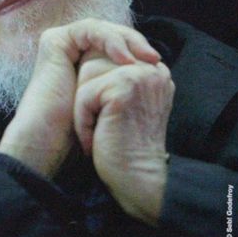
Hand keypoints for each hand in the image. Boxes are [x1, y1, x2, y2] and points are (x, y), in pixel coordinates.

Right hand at [0, 19, 160, 179]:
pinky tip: (125, 60)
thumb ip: (127, 80)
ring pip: (104, 30)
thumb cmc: (80, 131)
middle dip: (136, 45)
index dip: (139, 53)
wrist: (51, 141)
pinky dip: (111, 41)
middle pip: (112, 36)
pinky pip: (91, 30)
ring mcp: (63, 44)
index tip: (159, 67)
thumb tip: (158, 67)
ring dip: (127, 42)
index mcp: (84, 62)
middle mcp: (72, 51)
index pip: (117, 47)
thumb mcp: (113, 100)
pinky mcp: (55, 41)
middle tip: (155, 59)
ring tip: (144, 59)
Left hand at [74, 52, 172, 225]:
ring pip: (87, 74)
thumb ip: (116, 80)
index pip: (109, 57)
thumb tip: (86, 59)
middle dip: (87, 96)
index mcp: (155, 71)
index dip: (96, 89)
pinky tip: (94, 142)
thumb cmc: (126, 148)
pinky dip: (82, 121)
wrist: (137, 179)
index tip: (105, 122)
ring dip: (83, 108)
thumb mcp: (126, 105)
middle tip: (99, 130)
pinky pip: (85, 93)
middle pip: (95, 62)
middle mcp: (153, 69)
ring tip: (96, 134)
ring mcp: (140, 75)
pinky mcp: (125, 87)